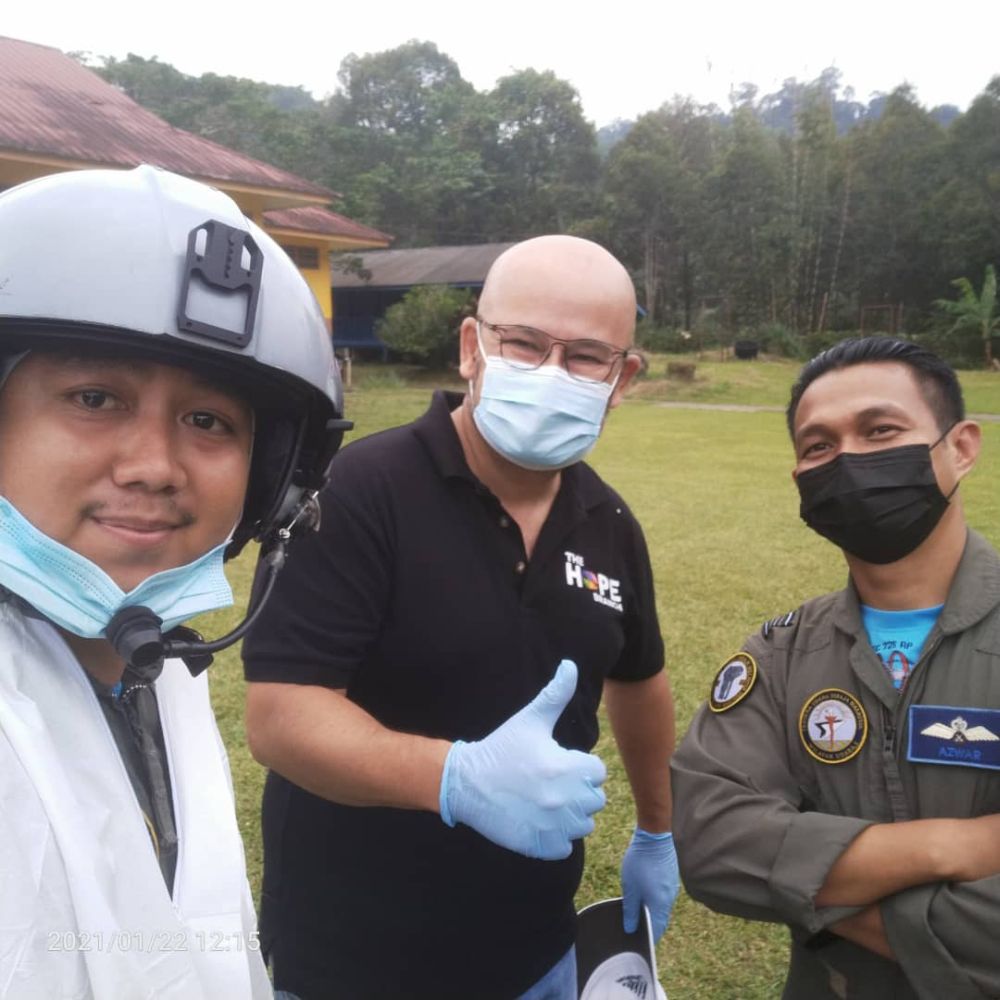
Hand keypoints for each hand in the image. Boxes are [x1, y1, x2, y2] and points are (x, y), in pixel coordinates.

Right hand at [439, 659, 606, 859]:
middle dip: (578, 790)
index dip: (580, 766)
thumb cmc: (501, 748)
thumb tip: (570, 665)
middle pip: (594, 799)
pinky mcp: (540, 846)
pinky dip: (557, 838)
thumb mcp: (530, 719)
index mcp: (566, 768)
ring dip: (571, 816)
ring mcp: (552, 825)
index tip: (558, 763)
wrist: (467, 782)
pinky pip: (565, 846)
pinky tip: (539, 821)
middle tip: (551, 782)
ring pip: (583, 825)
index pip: (597, 772)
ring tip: (546, 802)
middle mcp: (564, 799)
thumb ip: (555, 695)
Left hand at [622, 827, 679, 941]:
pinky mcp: (670, 877)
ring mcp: (671, 888)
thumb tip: (630, 928)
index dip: (648, 938)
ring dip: (651, 911)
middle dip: (649, 926)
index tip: (638, 943)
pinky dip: (654, 899)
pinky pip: (663, 895)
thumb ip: (630, 910)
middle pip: (660, 919)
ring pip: (661, 906)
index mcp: (659, 905)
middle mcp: (669, 899)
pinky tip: (643, 895)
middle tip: (635, 928)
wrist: (655, 836)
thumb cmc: (640, 862)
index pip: (656, 929)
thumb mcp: (630, 888)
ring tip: (636, 912)